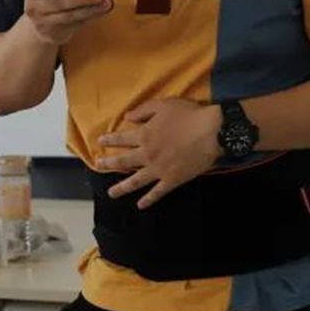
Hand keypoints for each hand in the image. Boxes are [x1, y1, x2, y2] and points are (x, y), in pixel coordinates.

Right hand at [24, 0, 111, 45]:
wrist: (40, 25)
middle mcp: (33, 8)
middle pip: (57, 3)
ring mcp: (44, 23)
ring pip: (70, 15)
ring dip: (90, 9)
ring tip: (105, 2)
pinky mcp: (56, 34)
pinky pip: (76, 24)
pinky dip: (91, 15)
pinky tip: (103, 9)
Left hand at [96, 98, 221, 208]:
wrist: (211, 132)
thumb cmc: (188, 115)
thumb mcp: (164, 105)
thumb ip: (143, 111)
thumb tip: (127, 117)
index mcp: (144, 135)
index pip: (121, 138)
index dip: (109, 140)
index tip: (100, 142)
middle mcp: (147, 154)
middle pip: (123, 161)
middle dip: (108, 163)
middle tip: (98, 165)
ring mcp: (158, 169)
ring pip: (135, 181)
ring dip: (122, 188)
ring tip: (111, 193)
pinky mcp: (172, 180)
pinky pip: (157, 192)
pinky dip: (148, 200)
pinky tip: (140, 205)